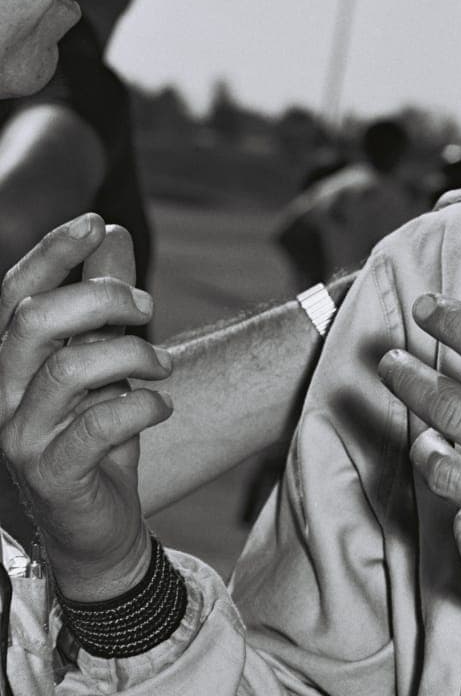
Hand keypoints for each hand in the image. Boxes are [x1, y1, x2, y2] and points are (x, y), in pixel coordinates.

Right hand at [0, 214, 171, 599]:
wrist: (99, 523)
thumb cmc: (97, 431)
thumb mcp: (105, 354)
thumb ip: (104, 297)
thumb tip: (111, 231)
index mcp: (10, 361)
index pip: (14, 295)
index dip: (50, 252)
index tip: (96, 220)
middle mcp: (1, 395)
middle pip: (34, 322)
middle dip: (100, 298)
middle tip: (147, 305)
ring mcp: (20, 437)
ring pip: (69, 370)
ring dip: (132, 354)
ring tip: (162, 364)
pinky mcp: (51, 474)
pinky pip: (98, 425)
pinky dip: (142, 405)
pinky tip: (161, 405)